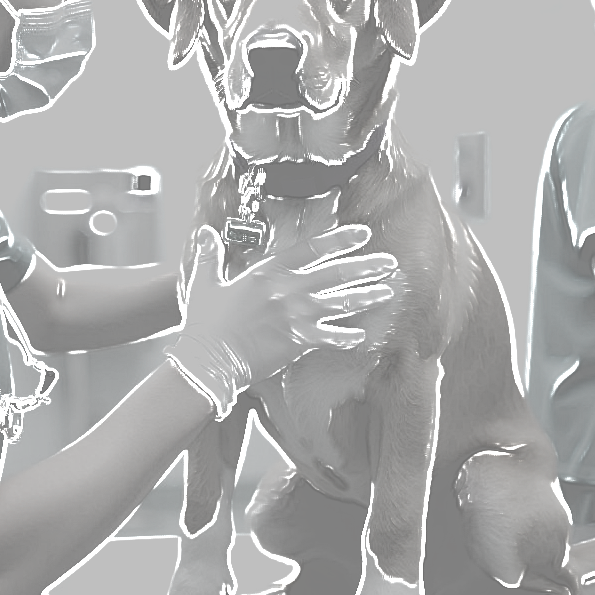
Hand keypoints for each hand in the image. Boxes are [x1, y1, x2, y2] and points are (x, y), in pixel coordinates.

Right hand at [165, 222, 396, 417]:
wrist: (208, 360)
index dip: (340, 240)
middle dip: (367, 267)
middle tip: (389, 263)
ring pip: (341, 304)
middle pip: (336, 275)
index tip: (362, 234)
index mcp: (268, 273)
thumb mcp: (205, 282)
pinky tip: (362, 334)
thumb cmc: (206, 323)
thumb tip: (206, 234)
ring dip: (367, 297)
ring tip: (387, 291)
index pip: (312, 249)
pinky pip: (332, 338)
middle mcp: (287, 292)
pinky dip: (348, 337)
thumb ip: (210, 255)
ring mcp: (295, 318)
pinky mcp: (298, 343)